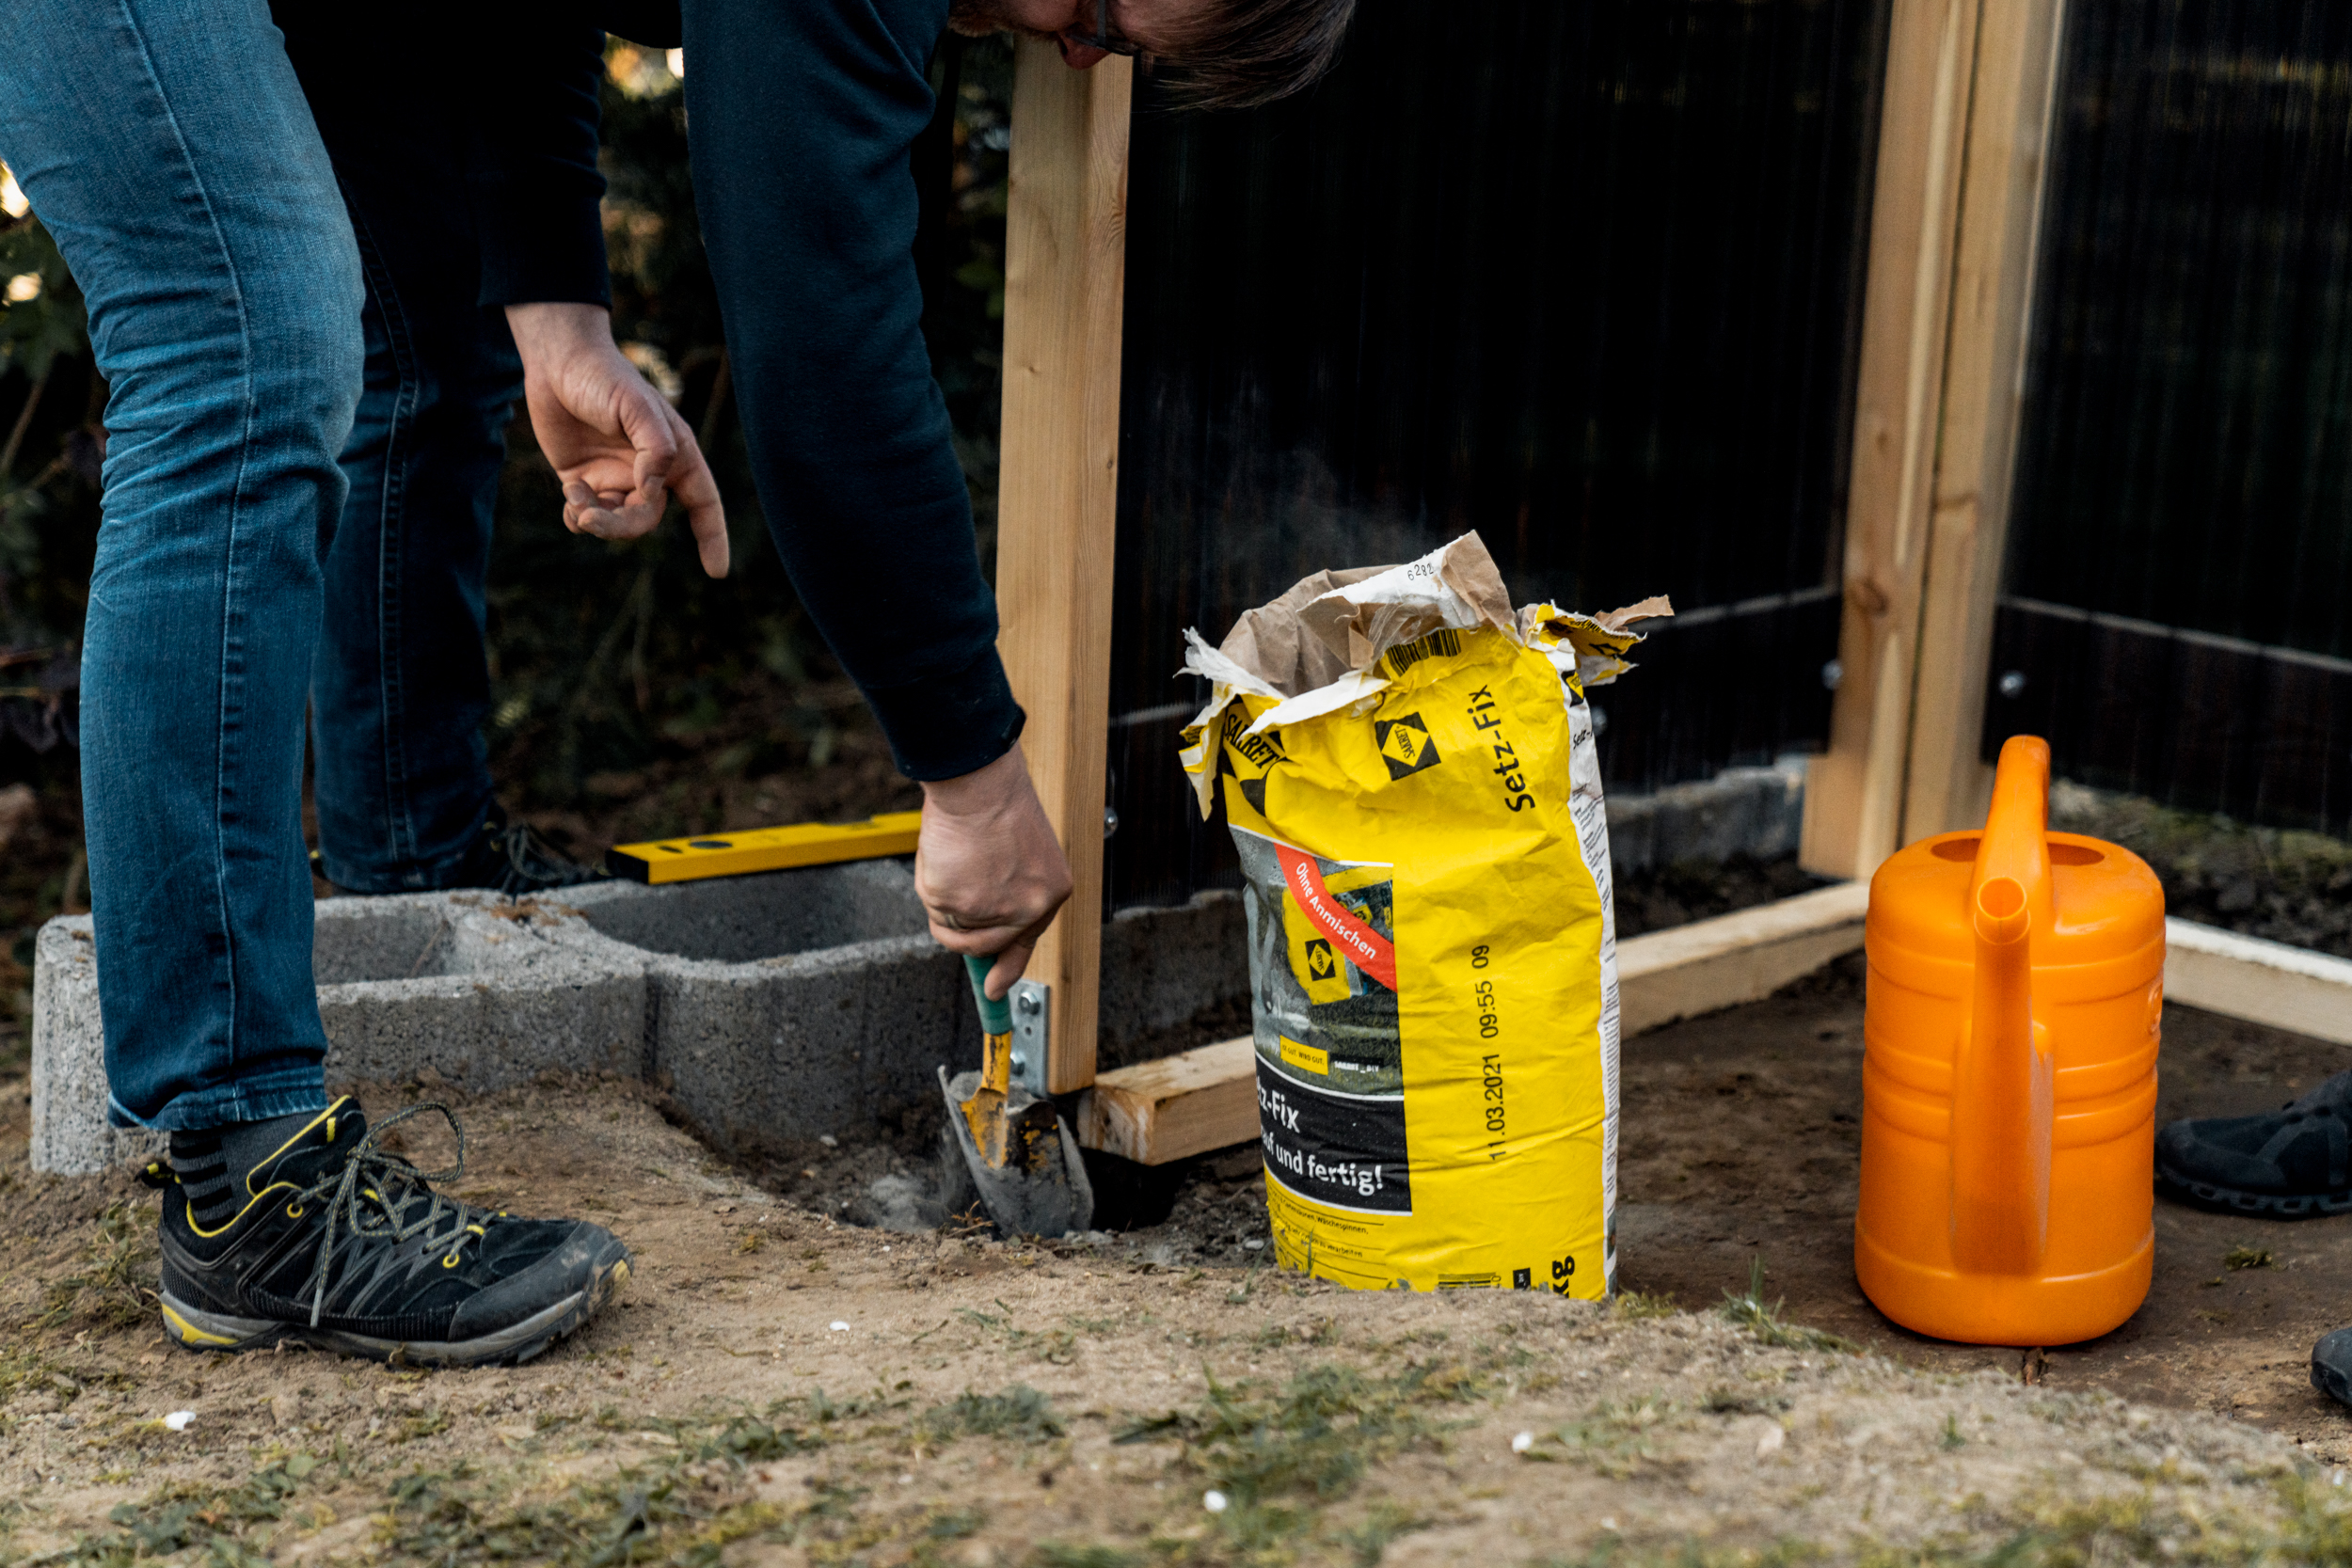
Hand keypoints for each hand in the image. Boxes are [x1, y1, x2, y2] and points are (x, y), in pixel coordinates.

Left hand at [505, 302, 728, 577]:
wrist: (558, 362)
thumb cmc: (605, 378)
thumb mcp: (637, 407)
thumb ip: (655, 449)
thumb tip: (651, 492)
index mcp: (675, 455)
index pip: (703, 503)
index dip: (713, 537)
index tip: (717, 572)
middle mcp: (648, 472)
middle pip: (648, 520)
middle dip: (622, 526)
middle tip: (592, 517)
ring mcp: (615, 478)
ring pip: (616, 522)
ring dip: (597, 521)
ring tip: (575, 500)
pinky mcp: (583, 480)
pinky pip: (586, 516)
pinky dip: (577, 517)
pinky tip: (570, 496)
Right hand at [915, 744, 1072, 999]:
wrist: (980, 784)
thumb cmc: (997, 804)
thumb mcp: (1022, 852)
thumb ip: (1011, 892)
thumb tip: (984, 936)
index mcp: (1051, 892)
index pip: (1026, 941)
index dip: (1007, 967)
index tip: (995, 991)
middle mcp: (1029, 909)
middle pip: (984, 944)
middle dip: (962, 929)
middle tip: (949, 901)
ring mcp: (994, 912)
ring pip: (954, 928)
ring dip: (945, 900)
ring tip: (954, 861)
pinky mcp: (961, 907)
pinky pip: (936, 912)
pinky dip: (932, 886)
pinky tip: (945, 858)